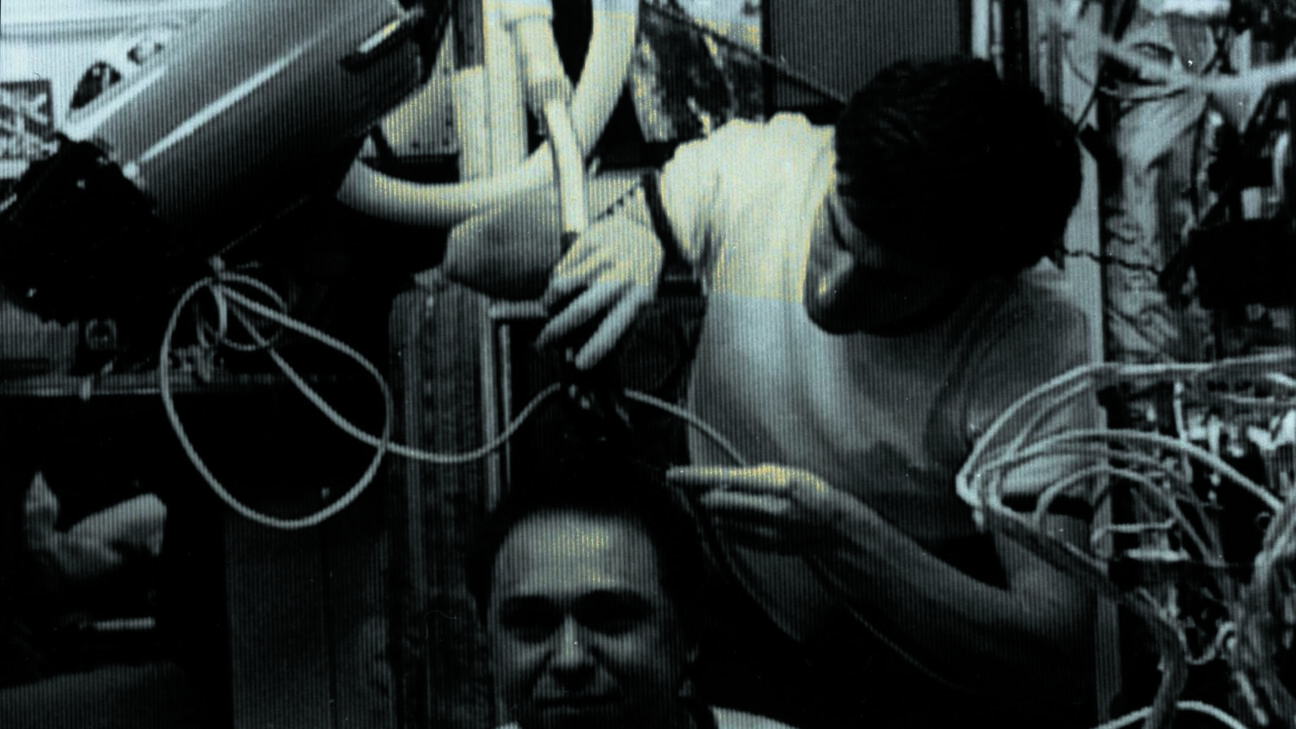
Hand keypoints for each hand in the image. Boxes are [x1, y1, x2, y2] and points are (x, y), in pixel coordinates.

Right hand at [536, 217, 662, 369]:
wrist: (643, 229)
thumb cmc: (638, 278)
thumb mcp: (640, 302)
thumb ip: (621, 330)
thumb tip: (593, 365)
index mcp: (640, 297)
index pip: (616, 327)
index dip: (597, 348)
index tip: (579, 365)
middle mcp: (622, 276)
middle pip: (582, 309)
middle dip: (557, 331)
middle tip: (542, 344)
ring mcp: (604, 257)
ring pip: (562, 286)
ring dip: (550, 304)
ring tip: (549, 310)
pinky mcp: (588, 241)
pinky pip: (561, 269)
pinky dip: (555, 283)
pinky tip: (562, 285)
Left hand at [668, 464, 853, 553]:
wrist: (836, 528)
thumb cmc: (811, 493)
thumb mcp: (788, 473)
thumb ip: (755, 476)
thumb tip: (722, 482)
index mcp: (776, 483)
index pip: (725, 478)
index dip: (695, 477)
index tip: (672, 475)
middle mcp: (771, 508)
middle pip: (718, 503)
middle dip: (704, 496)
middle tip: (699, 491)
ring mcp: (769, 531)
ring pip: (723, 522)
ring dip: (716, 512)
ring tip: (723, 505)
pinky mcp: (768, 547)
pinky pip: (734, 536)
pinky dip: (727, 527)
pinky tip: (729, 522)